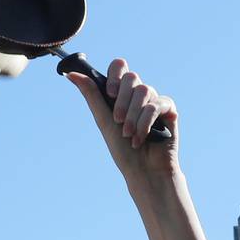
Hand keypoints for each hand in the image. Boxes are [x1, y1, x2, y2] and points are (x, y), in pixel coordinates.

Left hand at [66, 58, 178, 186]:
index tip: (111, 93)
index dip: (115, 75)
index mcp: (121, 95)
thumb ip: (91, 95)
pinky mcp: (169, 110)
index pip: (119, 67)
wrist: (142, 172)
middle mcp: (138, 95)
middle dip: (122, 102)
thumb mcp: (103, 120)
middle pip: (132, 77)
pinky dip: (146, 122)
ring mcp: (154, 101)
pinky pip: (158, 103)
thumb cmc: (123, 151)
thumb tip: (71, 74)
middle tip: (118, 121)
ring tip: (129, 135)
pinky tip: (142, 138)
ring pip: (145, 90)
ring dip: (134, 116)